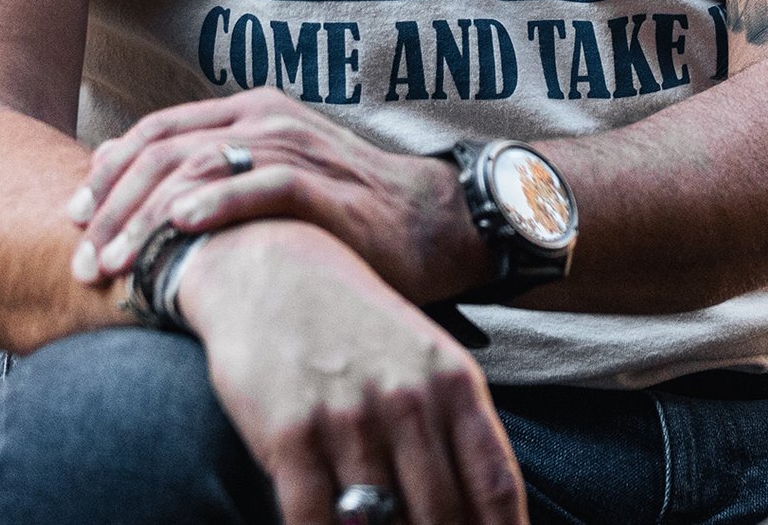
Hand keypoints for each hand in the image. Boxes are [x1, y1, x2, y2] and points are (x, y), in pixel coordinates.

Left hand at [67, 88, 486, 303]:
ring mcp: (298, 150)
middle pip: (167, 153)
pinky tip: (182, 226)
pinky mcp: (327, 186)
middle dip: (113, 209)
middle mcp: (268, 122)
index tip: (73, 221)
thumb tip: (141, 198)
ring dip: (148, 220)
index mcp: (251, 112)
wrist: (427, 223)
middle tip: (83, 261)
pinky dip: (217, 202)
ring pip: (202, 171)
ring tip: (116, 264)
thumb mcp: (271, 179)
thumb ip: (214, 176)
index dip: (106, 173)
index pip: (157, 131)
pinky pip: (263, 186)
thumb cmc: (341, 209)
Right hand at [180, 219, 524, 524]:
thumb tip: (485, 508)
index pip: (494, 484)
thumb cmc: (358, 327)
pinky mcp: (289, 435)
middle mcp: (408, 401)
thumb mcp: (425, 361)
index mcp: (455, 382)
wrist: (273, 268)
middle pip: (442, 514)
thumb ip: (456, 430)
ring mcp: (348, 419)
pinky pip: (312, 520)